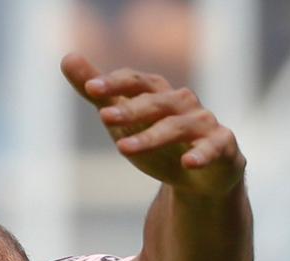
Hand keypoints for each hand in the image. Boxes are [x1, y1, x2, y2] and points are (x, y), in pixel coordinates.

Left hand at [60, 54, 244, 197]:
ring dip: (151, 137)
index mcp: (157, 93)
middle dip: (130, 109)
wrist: (199, 174)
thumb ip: (97, 92)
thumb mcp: (122, 116)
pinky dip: (202, 154)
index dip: (115, 84)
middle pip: (156, 102)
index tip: (90, 87)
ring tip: (123, 148)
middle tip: (103, 116)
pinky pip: (213, 147)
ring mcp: (203, 124)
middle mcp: (182, 103)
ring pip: (177, 127)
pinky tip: (189, 162)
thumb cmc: (156, 139)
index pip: (136, 82)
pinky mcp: (222, 146)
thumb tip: (68, 57)